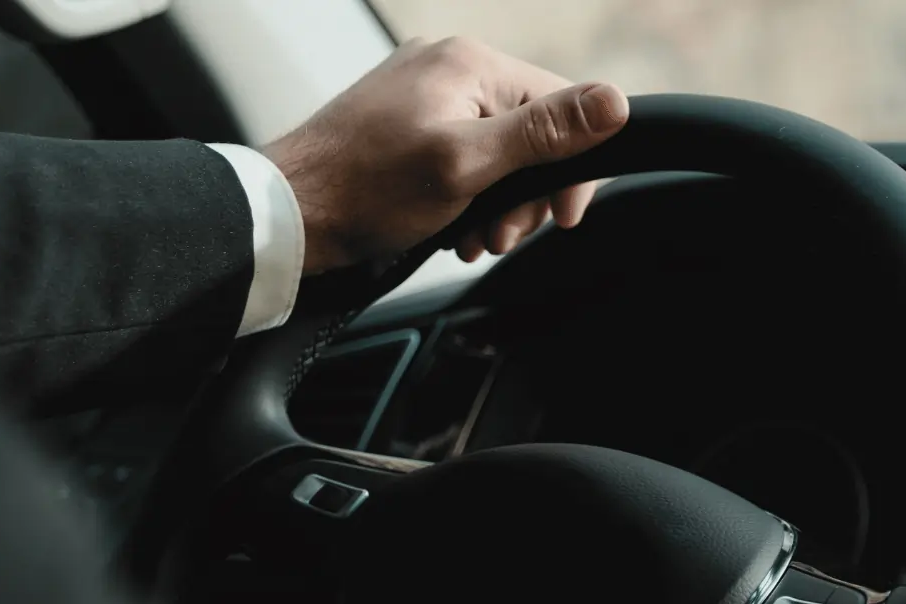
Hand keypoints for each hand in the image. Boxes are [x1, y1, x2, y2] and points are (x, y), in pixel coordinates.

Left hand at [262, 37, 629, 274]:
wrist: (291, 213)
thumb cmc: (367, 190)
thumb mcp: (468, 165)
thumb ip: (544, 133)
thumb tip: (614, 102)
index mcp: (470, 63)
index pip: (562, 105)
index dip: (572, 169)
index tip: (562, 217)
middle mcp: (450, 67)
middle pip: (533, 132)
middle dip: (527, 194)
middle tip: (501, 236)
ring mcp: (427, 93)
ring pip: (501, 150)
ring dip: (499, 203)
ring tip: (473, 236)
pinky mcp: (409, 121)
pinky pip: (466, 154)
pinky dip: (470, 196)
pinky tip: (453, 226)